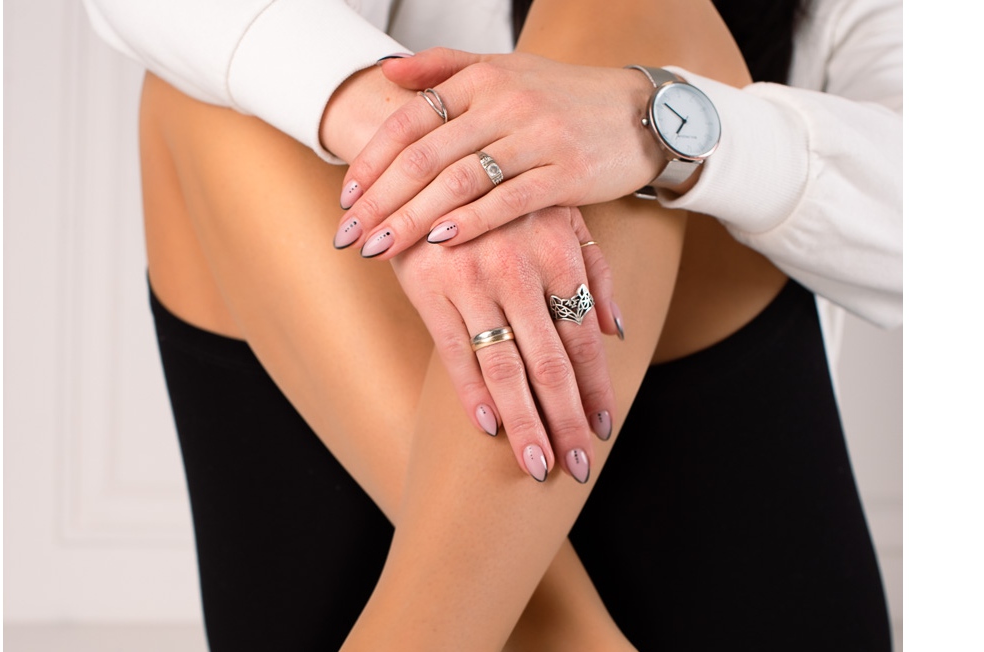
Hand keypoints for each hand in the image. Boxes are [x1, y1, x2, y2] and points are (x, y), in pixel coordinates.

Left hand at [332, 49, 663, 259]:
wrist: (638, 113)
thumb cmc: (562, 100)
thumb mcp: (504, 71)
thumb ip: (444, 70)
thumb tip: (387, 73)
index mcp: (481, 79)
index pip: (410, 120)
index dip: (372, 162)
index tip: (346, 202)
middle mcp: (504, 102)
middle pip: (425, 155)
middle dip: (381, 200)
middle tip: (349, 238)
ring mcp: (535, 137)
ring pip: (460, 180)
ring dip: (414, 217)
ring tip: (382, 248)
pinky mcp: (565, 172)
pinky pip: (509, 200)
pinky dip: (473, 221)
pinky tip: (442, 242)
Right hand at [388, 206, 618, 481]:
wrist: (423, 147)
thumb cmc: (499, 190)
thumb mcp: (557, 213)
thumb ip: (593, 270)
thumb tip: (617, 329)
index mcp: (557, 253)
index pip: (584, 338)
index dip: (596, 389)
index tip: (603, 430)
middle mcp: (520, 271)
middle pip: (550, 363)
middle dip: (566, 421)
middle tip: (578, 467)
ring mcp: (473, 281)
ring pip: (506, 366)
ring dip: (524, 422)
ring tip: (538, 465)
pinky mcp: (430, 287)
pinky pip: (454, 351)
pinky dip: (471, 392)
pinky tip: (488, 427)